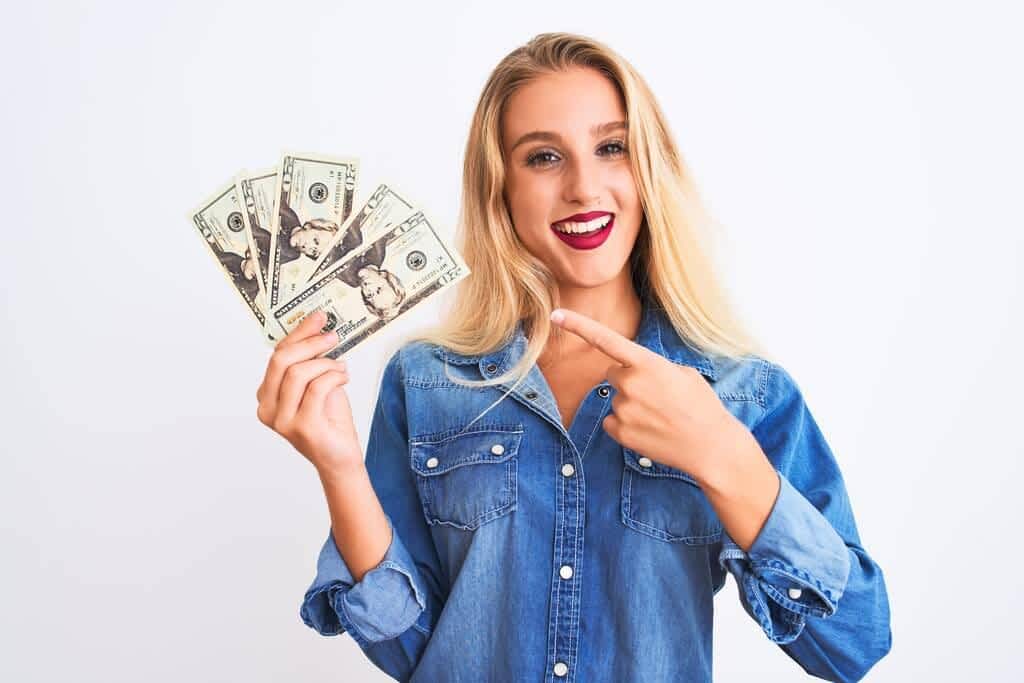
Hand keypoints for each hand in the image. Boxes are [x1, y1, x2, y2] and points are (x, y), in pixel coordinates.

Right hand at [255, 310, 360, 473]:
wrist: (340, 457)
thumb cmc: (329, 420)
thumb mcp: (317, 383)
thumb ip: (311, 361)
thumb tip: (319, 327)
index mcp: (266, 396)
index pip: (277, 355)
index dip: (298, 333)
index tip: (318, 317)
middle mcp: (267, 409)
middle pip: (281, 361)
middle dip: (310, 343)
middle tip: (333, 336)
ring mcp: (282, 421)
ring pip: (299, 373)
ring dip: (326, 364)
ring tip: (341, 367)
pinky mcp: (302, 428)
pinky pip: (317, 388)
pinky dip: (334, 377)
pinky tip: (343, 377)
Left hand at [549, 308, 749, 483]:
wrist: (711, 446)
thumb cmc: (702, 406)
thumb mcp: (683, 374)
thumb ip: (653, 367)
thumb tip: (636, 373)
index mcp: (648, 363)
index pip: (606, 339)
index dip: (578, 325)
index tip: (555, 314)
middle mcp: (630, 384)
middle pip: (612, 374)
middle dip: (628, 380)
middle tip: (657, 395)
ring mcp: (623, 409)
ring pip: (615, 399)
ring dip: (632, 405)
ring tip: (660, 416)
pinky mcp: (619, 432)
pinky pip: (612, 422)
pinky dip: (626, 425)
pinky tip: (650, 430)